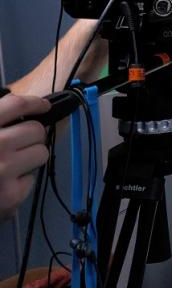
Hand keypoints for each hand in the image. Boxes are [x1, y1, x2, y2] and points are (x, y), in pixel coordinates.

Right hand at [0, 94, 50, 219]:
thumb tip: (16, 106)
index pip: (16, 105)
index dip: (34, 103)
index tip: (43, 106)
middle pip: (36, 130)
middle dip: (30, 136)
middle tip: (18, 144)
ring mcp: (4, 170)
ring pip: (41, 153)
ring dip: (30, 157)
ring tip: (11, 163)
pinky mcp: (11, 194)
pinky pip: (31, 179)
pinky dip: (21, 181)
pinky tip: (4, 183)